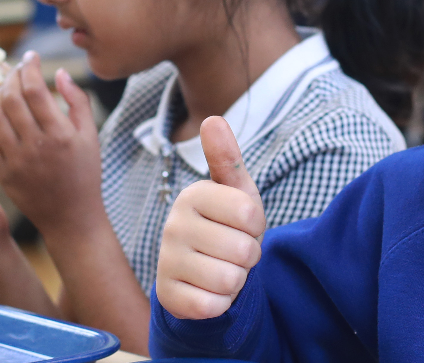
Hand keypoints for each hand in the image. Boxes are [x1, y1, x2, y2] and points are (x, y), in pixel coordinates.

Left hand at [0, 52, 102, 232]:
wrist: (71, 217)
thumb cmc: (85, 173)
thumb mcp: (91, 136)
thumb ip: (77, 101)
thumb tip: (59, 72)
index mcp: (59, 135)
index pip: (35, 89)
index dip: (29, 67)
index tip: (31, 56)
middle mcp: (35, 146)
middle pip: (11, 98)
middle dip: (11, 76)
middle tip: (16, 68)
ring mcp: (15, 161)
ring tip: (7, 87)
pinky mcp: (2, 172)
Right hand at [155, 117, 264, 319]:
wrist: (201, 275)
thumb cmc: (226, 227)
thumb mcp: (236, 193)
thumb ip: (227, 158)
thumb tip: (213, 119)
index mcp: (192, 195)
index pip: (249, 213)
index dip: (256, 226)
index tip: (242, 225)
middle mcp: (173, 225)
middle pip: (242, 250)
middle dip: (248, 257)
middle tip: (232, 252)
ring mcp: (167, 261)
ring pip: (229, 279)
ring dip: (236, 281)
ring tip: (222, 269)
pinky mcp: (168, 296)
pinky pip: (213, 305)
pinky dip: (221, 303)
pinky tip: (209, 291)